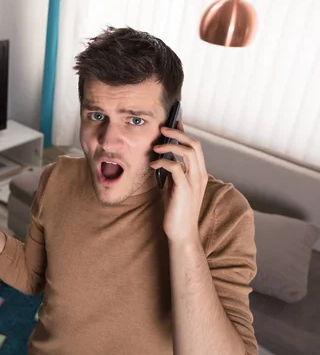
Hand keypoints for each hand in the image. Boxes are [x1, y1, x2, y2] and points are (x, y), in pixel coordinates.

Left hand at [149, 121, 207, 243]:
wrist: (181, 233)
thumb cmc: (176, 210)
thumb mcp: (175, 187)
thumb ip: (173, 173)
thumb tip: (163, 158)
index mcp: (199, 173)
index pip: (195, 147)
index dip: (185, 133)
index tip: (175, 122)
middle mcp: (200, 175)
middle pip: (194, 145)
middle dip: (178, 133)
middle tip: (162, 128)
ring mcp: (194, 182)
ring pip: (189, 152)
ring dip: (171, 145)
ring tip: (156, 146)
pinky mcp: (185, 189)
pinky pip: (176, 167)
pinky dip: (164, 161)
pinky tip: (153, 163)